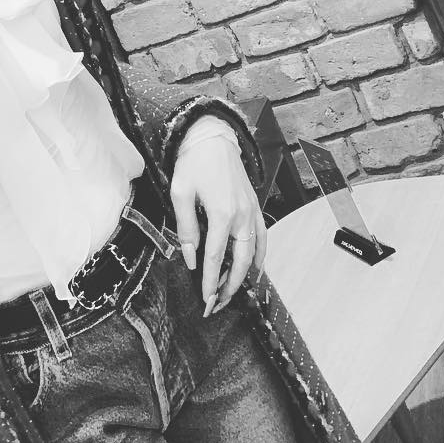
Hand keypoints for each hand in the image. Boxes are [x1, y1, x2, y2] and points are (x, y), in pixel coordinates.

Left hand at [169, 124, 266, 316]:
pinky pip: (263, 238)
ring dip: (244, 276)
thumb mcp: (181, 193)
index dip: (211, 282)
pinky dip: (261, 257)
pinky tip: (255, 270)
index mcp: (222, 213)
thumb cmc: (194, 162)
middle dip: (229, 287)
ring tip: (231, 293)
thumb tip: (191, 257)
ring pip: (254, 253)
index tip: (205, 299)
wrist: (212, 138)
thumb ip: (186, 228)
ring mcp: (252, 211)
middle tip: (218, 304)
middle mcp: (242, 215)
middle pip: (240, 262)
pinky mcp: (255, 206)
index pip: (216, 258)